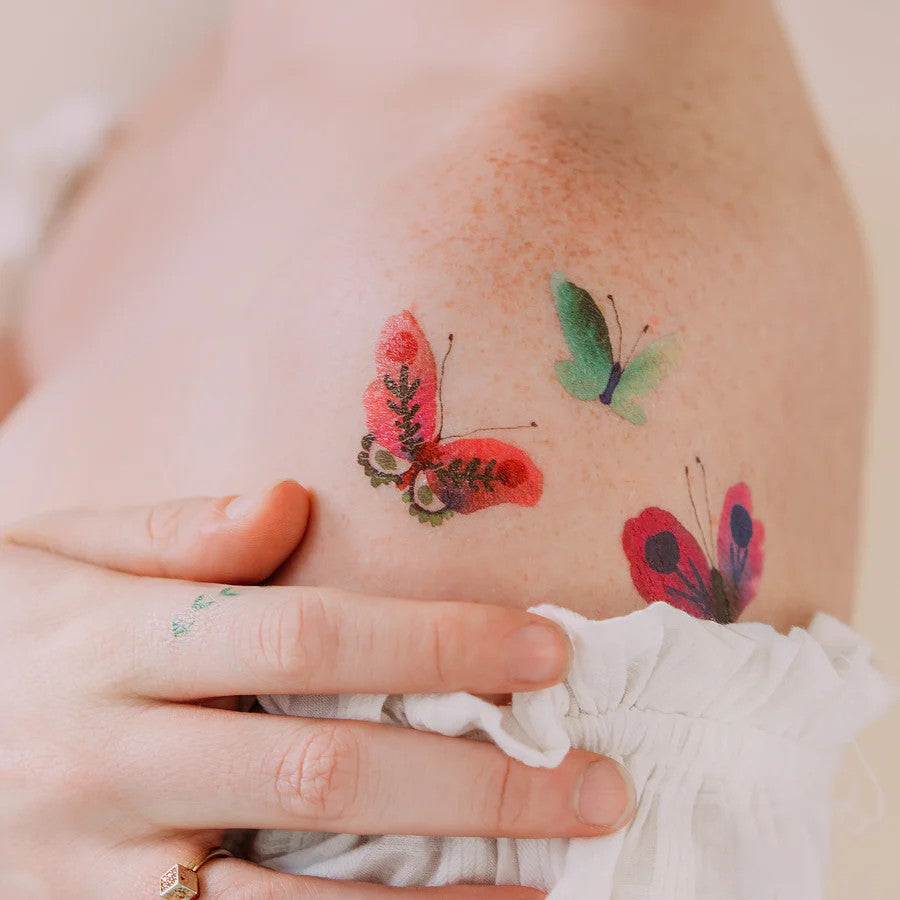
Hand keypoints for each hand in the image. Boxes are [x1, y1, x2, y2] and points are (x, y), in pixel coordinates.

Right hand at [1, 480, 633, 897]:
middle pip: (324, 775)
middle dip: (475, 785)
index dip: (435, 642)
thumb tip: (288, 500)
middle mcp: (107, 761)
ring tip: (552, 885)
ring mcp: (92, 873)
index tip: (545, 649)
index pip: (307, 637)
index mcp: (113, 643)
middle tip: (595, 783)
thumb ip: (170, 531)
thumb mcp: (50, 554)